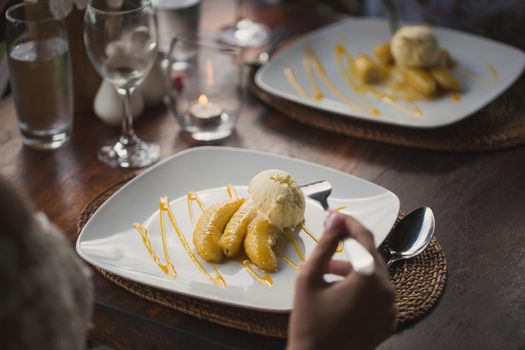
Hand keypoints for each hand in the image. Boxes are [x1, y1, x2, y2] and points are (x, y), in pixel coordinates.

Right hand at [287, 211, 395, 349]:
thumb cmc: (309, 324)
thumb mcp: (310, 278)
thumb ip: (325, 245)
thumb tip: (334, 220)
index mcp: (369, 280)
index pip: (364, 238)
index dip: (348, 222)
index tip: (335, 215)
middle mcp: (387, 293)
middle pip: (371, 255)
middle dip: (349, 246)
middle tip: (329, 239)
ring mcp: (390, 309)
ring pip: (374, 274)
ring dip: (353, 267)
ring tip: (327, 272)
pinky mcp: (388, 321)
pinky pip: (377, 293)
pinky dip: (361, 286)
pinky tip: (339, 291)